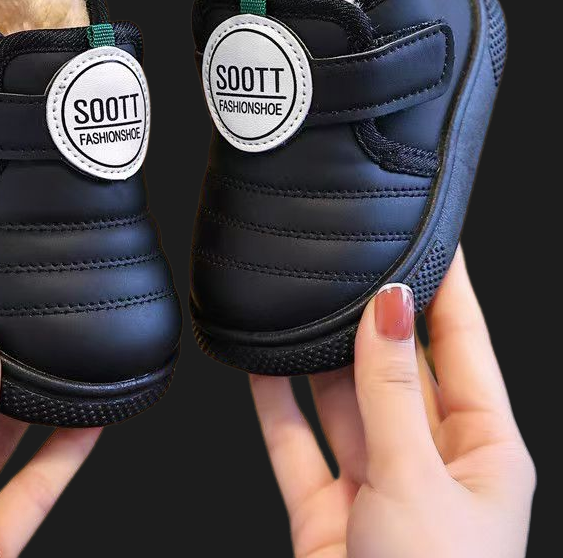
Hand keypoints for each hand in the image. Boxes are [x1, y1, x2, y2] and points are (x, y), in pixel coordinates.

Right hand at [251, 248, 534, 557]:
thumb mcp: (420, 480)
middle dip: (371, 316)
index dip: (446, 286)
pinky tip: (258, 363)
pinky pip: (296, 442)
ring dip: (318, 356)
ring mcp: (376, 485)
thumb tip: (390, 306)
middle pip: (397, 366)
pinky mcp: (326, 510)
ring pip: (342, 399)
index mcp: (483, 451)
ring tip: (298, 299)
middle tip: (345, 257)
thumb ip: (393, 390)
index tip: (429, 231)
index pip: (464, 345)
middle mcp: (431, 461)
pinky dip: (275, 404)